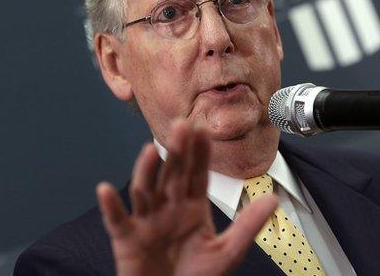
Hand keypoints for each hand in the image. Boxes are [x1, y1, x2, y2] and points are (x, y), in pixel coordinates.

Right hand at [96, 119, 277, 275]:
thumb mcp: (226, 253)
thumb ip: (247, 226)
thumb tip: (273, 200)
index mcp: (192, 209)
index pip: (197, 175)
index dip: (200, 153)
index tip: (204, 130)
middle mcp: (168, 209)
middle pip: (172, 175)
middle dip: (177, 152)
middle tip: (181, 125)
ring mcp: (146, 222)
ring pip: (145, 191)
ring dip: (146, 172)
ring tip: (152, 151)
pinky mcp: (127, 239)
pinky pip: (117, 220)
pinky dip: (111, 206)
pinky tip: (106, 189)